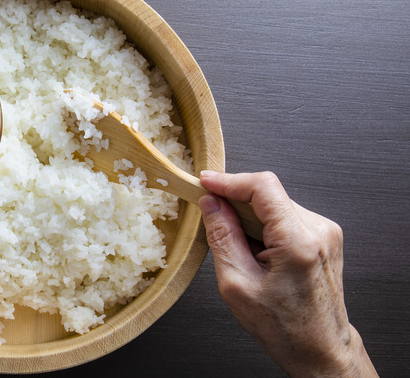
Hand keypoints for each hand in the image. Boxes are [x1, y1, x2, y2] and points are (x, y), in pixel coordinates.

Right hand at [198, 171, 376, 376]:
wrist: (319, 349)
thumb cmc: (283, 327)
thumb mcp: (237, 283)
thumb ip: (222, 237)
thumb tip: (211, 204)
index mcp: (298, 241)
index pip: (262, 187)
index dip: (229, 180)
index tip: (205, 182)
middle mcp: (318, 231)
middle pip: (268, 194)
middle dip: (236, 202)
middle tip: (211, 218)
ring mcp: (325, 232)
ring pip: (275, 204)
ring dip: (250, 216)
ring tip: (240, 249)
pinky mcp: (323, 237)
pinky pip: (285, 217)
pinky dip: (264, 226)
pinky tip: (256, 251)